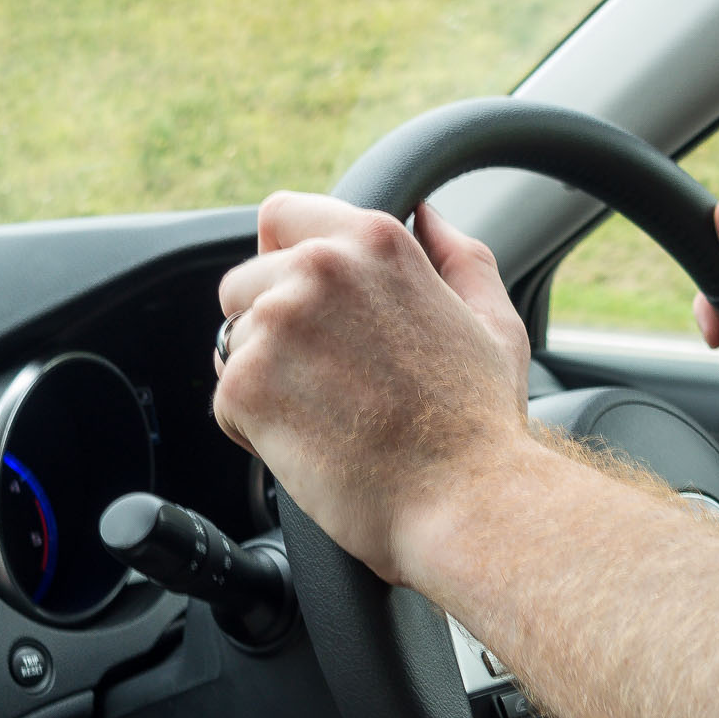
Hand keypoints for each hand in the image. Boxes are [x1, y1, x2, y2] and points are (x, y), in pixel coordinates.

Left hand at [212, 192, 531, 583]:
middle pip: (242, 283)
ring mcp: (276, 324)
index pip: (280, 215)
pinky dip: (256, 429)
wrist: (463, 502)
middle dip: (268, 328)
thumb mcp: (492, 320)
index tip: (298, 297)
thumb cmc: (480, 424)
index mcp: (373, 242)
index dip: (280, 256)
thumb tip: (428, 215)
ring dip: (265, 380)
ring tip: (328, 417)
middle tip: (326, 381)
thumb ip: (458, 256)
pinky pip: (226, 400)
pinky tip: (311, 446)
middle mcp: (317, 269)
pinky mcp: (245, 384)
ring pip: (233, 344)